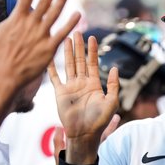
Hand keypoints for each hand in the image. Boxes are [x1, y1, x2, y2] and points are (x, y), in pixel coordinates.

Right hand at [49, 31, 118, 163]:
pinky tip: (48, 57)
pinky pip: (55, 78)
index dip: (92, 50)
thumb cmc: (99, 120)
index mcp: (94, 84)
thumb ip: (113, 85)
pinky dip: (51, 68)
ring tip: (65, 38)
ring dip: (66, 52)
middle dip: (79, 46)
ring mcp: (70, 87)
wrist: (84, 133)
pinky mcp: (60, 93)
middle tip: (77, 31)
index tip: (92, 37)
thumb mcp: (112, 102)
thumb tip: (115, 67)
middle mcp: (82, 83)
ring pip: (68, 65)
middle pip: (79, 60)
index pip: (93, 63)